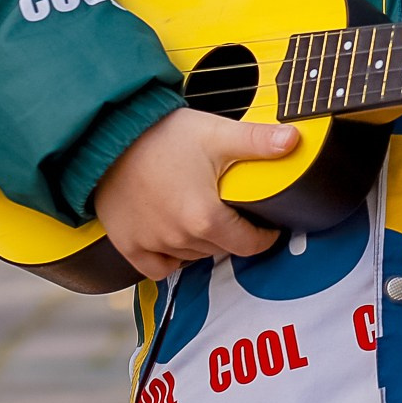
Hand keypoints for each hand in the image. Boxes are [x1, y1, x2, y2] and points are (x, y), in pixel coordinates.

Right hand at [93, 108, 298, 280]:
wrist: (108, 137)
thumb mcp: (218, 134)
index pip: (249, 245)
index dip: (264, 236)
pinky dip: (170, 259)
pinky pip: (158, 268)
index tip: (267, 226)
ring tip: (205, 216)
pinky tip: (176, 236)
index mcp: (206, 218)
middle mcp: (179, 239)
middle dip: (233, 234)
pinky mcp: (128, 244)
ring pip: (192, 256)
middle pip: (220, 249)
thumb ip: (258, 141)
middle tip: (234, 213)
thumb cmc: (163, 135)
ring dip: (203, 243)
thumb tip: (294, 140)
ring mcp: (152, 244)